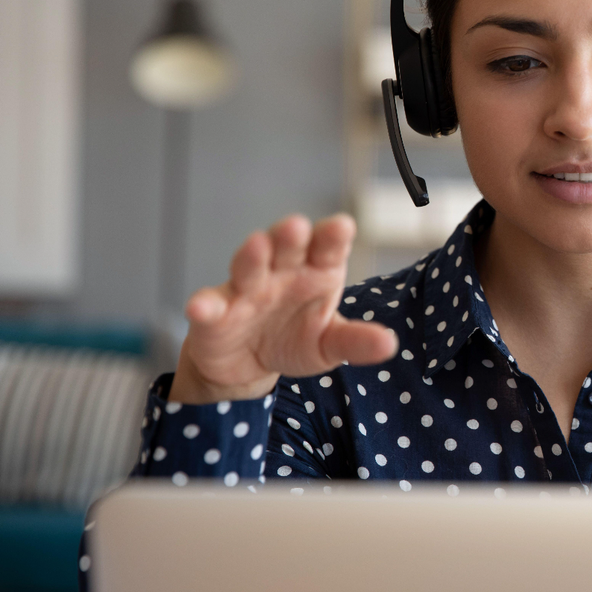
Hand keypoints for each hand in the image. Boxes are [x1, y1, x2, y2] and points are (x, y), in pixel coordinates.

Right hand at [168, 214, 397, 403]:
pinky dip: (204, 305)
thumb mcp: (330, 345)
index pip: (328, 247)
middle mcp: (282, 272)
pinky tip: (201, 307)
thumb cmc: (296, 340)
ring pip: (248, 266)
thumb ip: (357, 342)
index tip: (342, 227)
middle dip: (290, 235)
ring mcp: (246, 289)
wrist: (249, 365)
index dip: (333, 236)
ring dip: (252, 255)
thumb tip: (390, 344)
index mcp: (317, 271)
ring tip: (256, 245)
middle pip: (287, 246)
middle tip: (297, 226)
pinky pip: (209, 306)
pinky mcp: (214, 313)